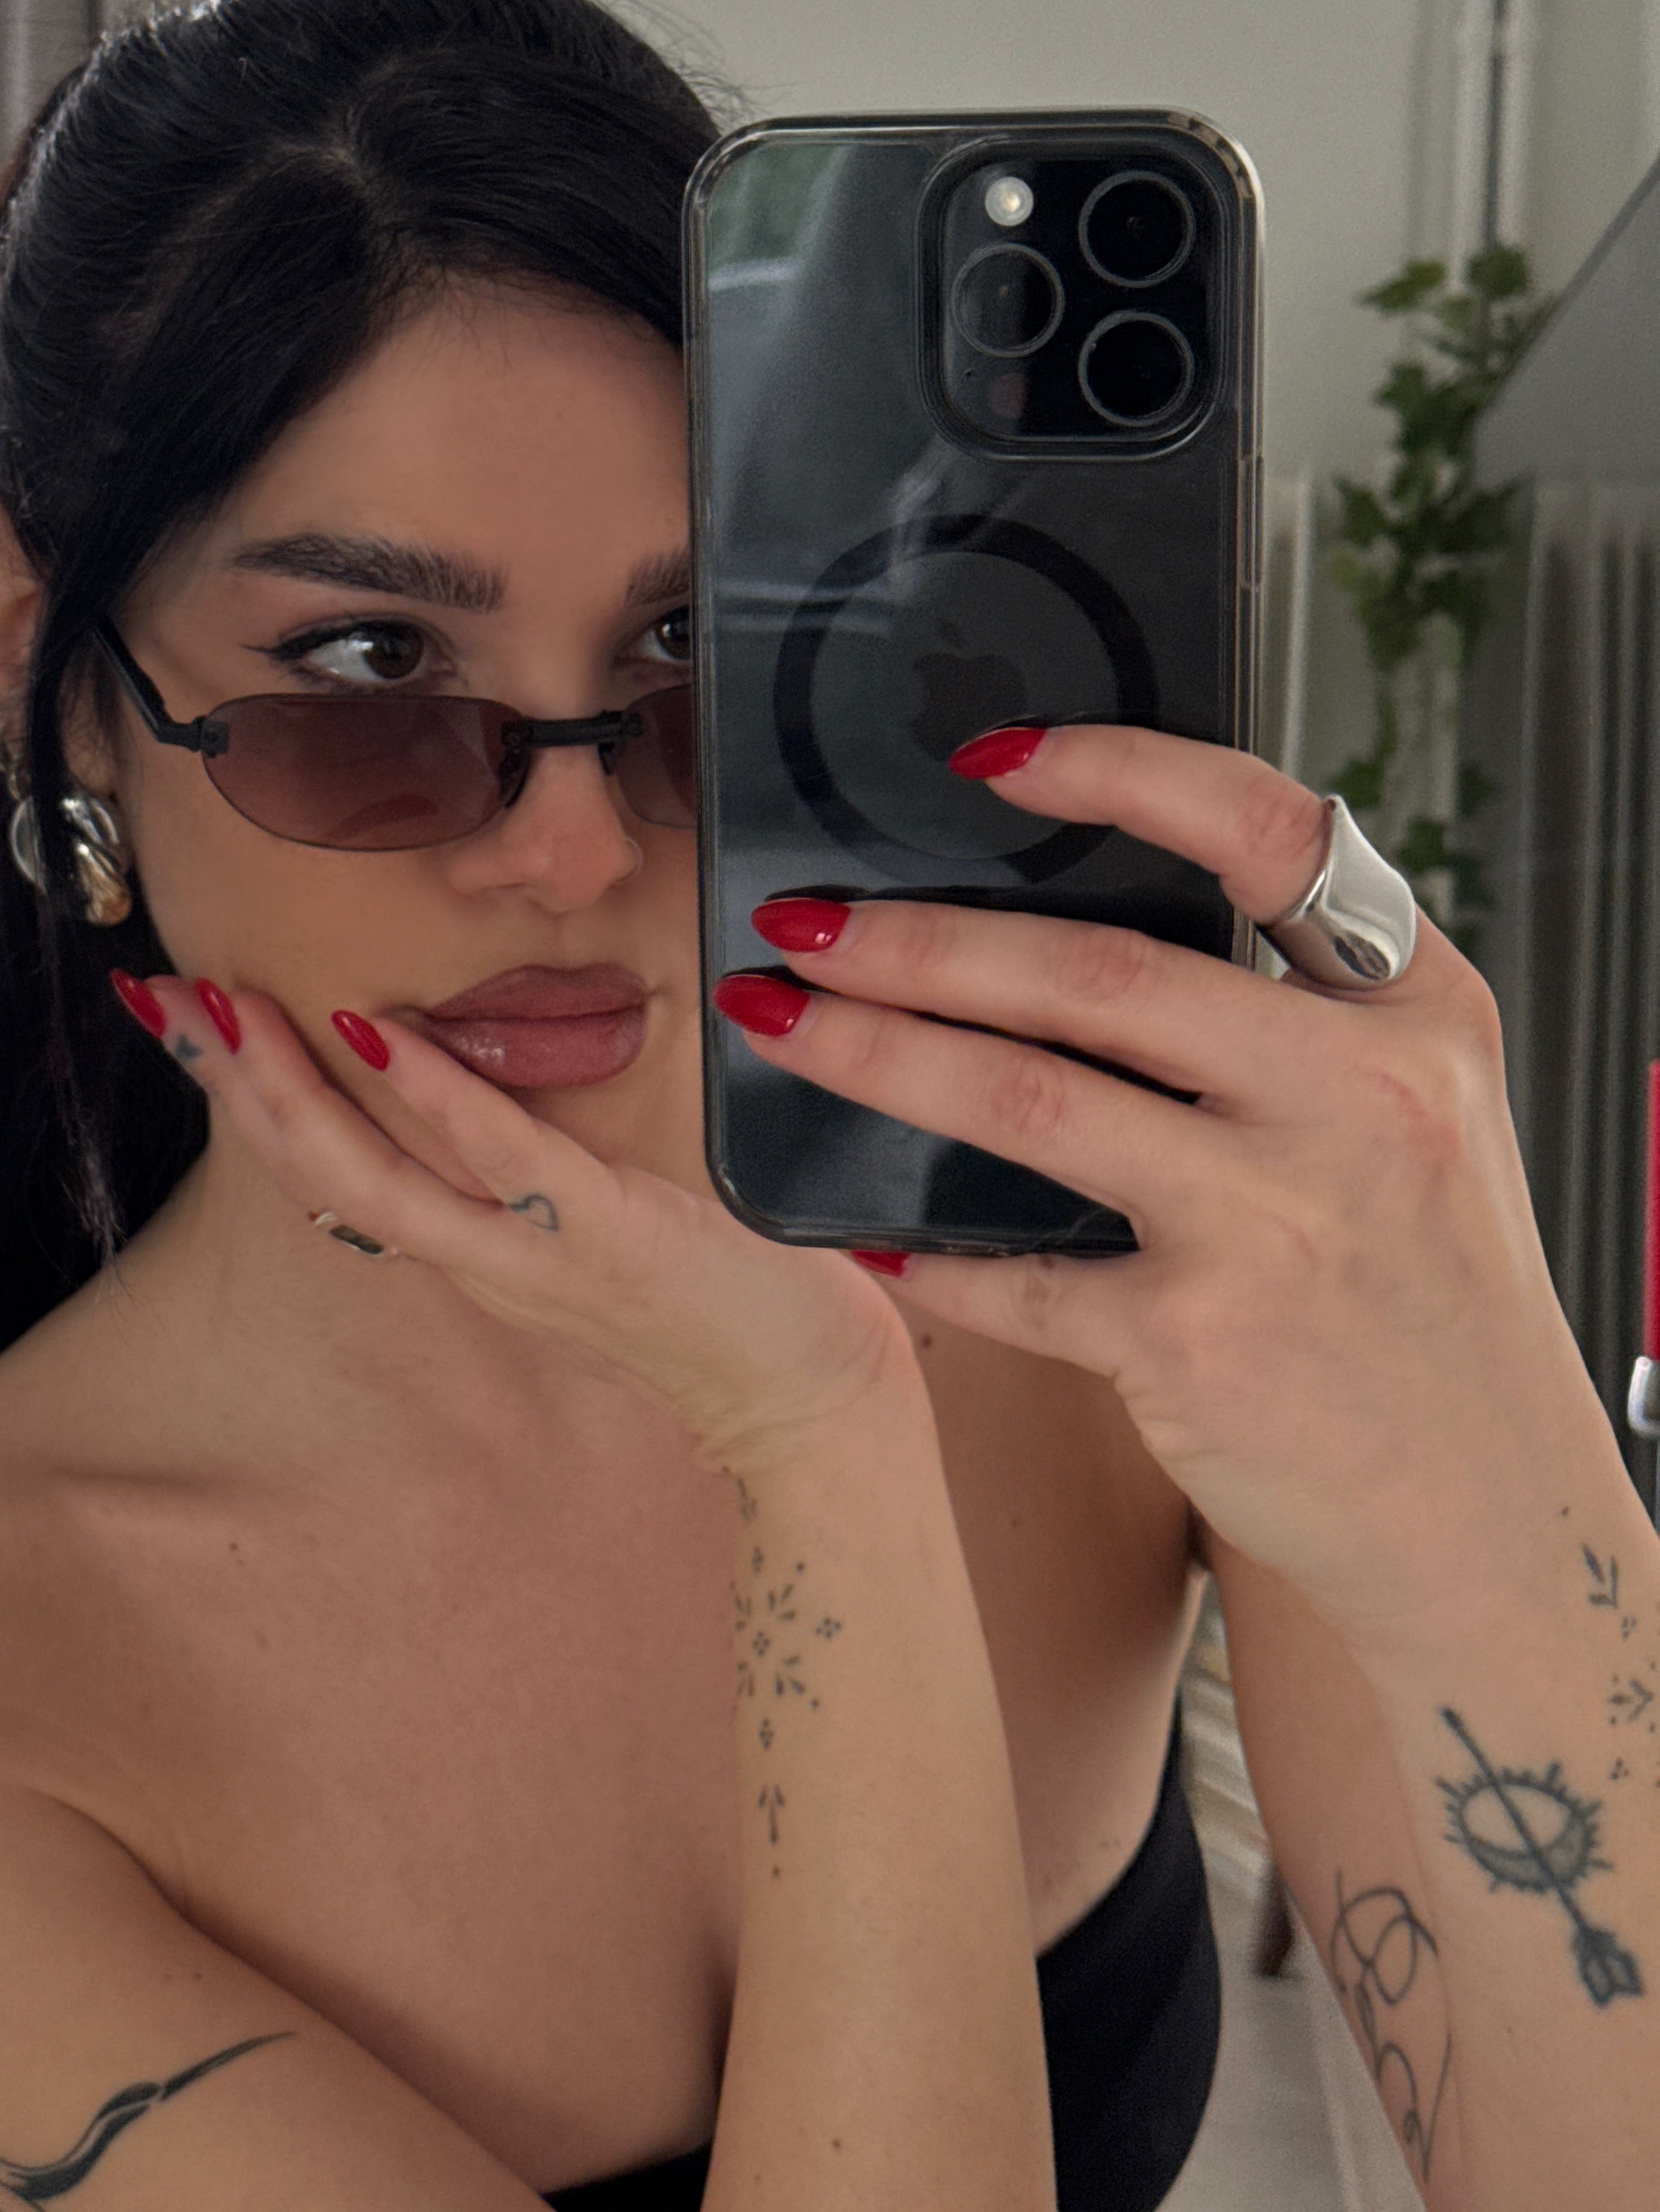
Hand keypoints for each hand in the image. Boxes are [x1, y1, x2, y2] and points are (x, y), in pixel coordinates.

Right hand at [132, 976, 917, 1477]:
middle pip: (317, 1174)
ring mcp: (535, 1254)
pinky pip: (505, 1160)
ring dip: (291, 1089)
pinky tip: (381, 1031)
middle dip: (231, 1083)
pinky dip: (438, 1095)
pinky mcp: (607, 1234)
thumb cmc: (718, 1290)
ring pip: (376, 1176)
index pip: (328, 1170)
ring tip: (226, 1008)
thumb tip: (466, 1066)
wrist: (814, 1399)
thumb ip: (522, 1166)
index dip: (247, 1097)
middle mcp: (482, 1258)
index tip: (183, 1018)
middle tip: (156, 996)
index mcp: (474, 1247)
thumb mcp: (590, 1222)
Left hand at [722, 725, 1610, 1643]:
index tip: (993, 756)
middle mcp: (1357, 1100)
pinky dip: (921, 1250)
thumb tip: (1078, 918)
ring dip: (874, 1052)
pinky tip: (850, 1227)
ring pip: (1024, 1098)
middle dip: (918, 938)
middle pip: (1094, 972)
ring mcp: (1276, 1224)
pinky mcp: (1198, 1343)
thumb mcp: (1413, 1110)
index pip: (1267, 831)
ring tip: (778, 1021)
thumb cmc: (1423, 1290)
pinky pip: (1014, 1275)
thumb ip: (1290, 1011)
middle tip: (805, 922)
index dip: (1120, 771)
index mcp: (1413, 1012)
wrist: (1486, 1509)